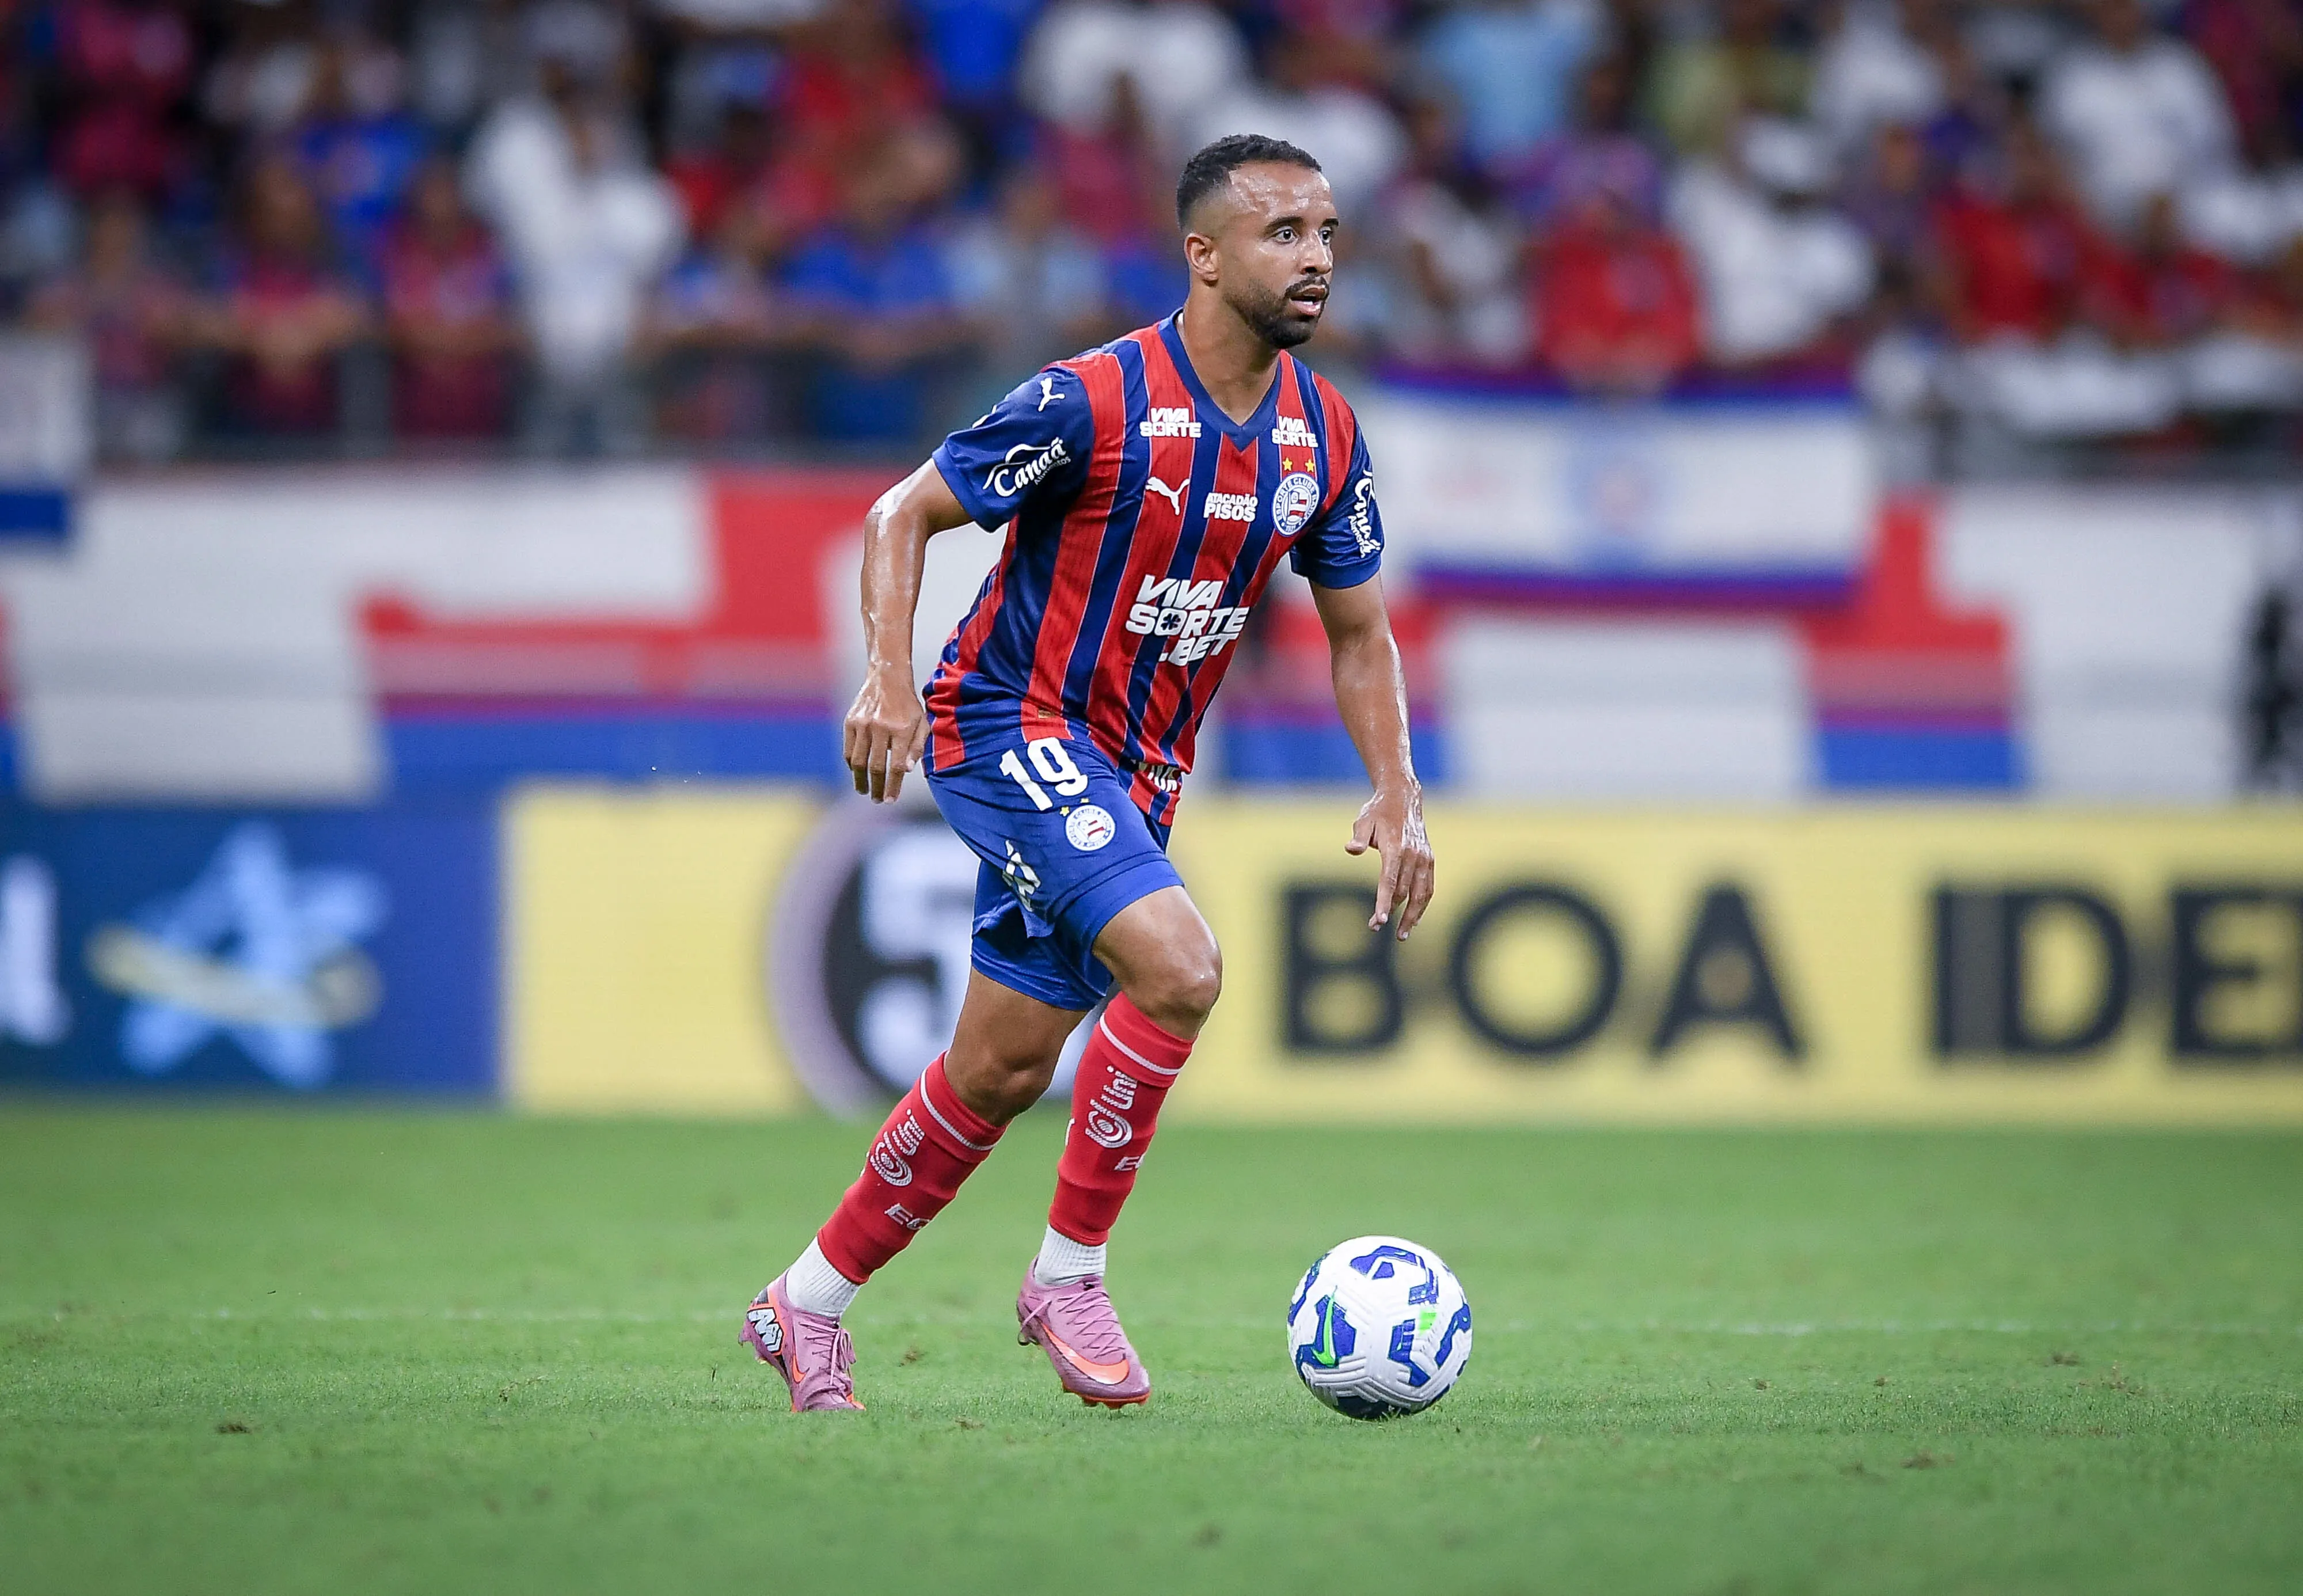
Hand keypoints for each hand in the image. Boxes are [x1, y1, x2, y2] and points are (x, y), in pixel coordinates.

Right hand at [843, 664, 926, 801]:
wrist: (887, 678)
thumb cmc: (909, 705)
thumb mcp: (922, 723)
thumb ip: (916, 747)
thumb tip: (907, 770)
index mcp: (901, 729)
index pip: (896, 766)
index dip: (893, 786)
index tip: (890, 800)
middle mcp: (881, 727)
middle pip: (875, 766)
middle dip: (876, 787)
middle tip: (877, 800)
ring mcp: (863, 725)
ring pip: (857, 761)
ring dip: (860, 780)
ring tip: (864, 791)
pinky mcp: (850, 722)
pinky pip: (848, 750)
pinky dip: (851, 765)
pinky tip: (857, 773)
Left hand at [1345, 785, 1435, 939]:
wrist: (1403, 799)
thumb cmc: (1378, 812)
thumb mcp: (1363, 820)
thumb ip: (1359, 837)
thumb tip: (1350, 849)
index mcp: (1396, 848)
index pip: (1390, 881)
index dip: (1384, 902)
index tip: (1380, 920)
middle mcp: (1413, 855)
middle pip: (1403, 891)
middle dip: (1390, 911)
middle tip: (1374, 926)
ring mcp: (1424, 859)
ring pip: (1421, 894)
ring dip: (1411, 916)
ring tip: (1401, 935)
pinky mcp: (1429, 860)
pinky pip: (1428, 888)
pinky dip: (1422, 905)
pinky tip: (1414, 919)